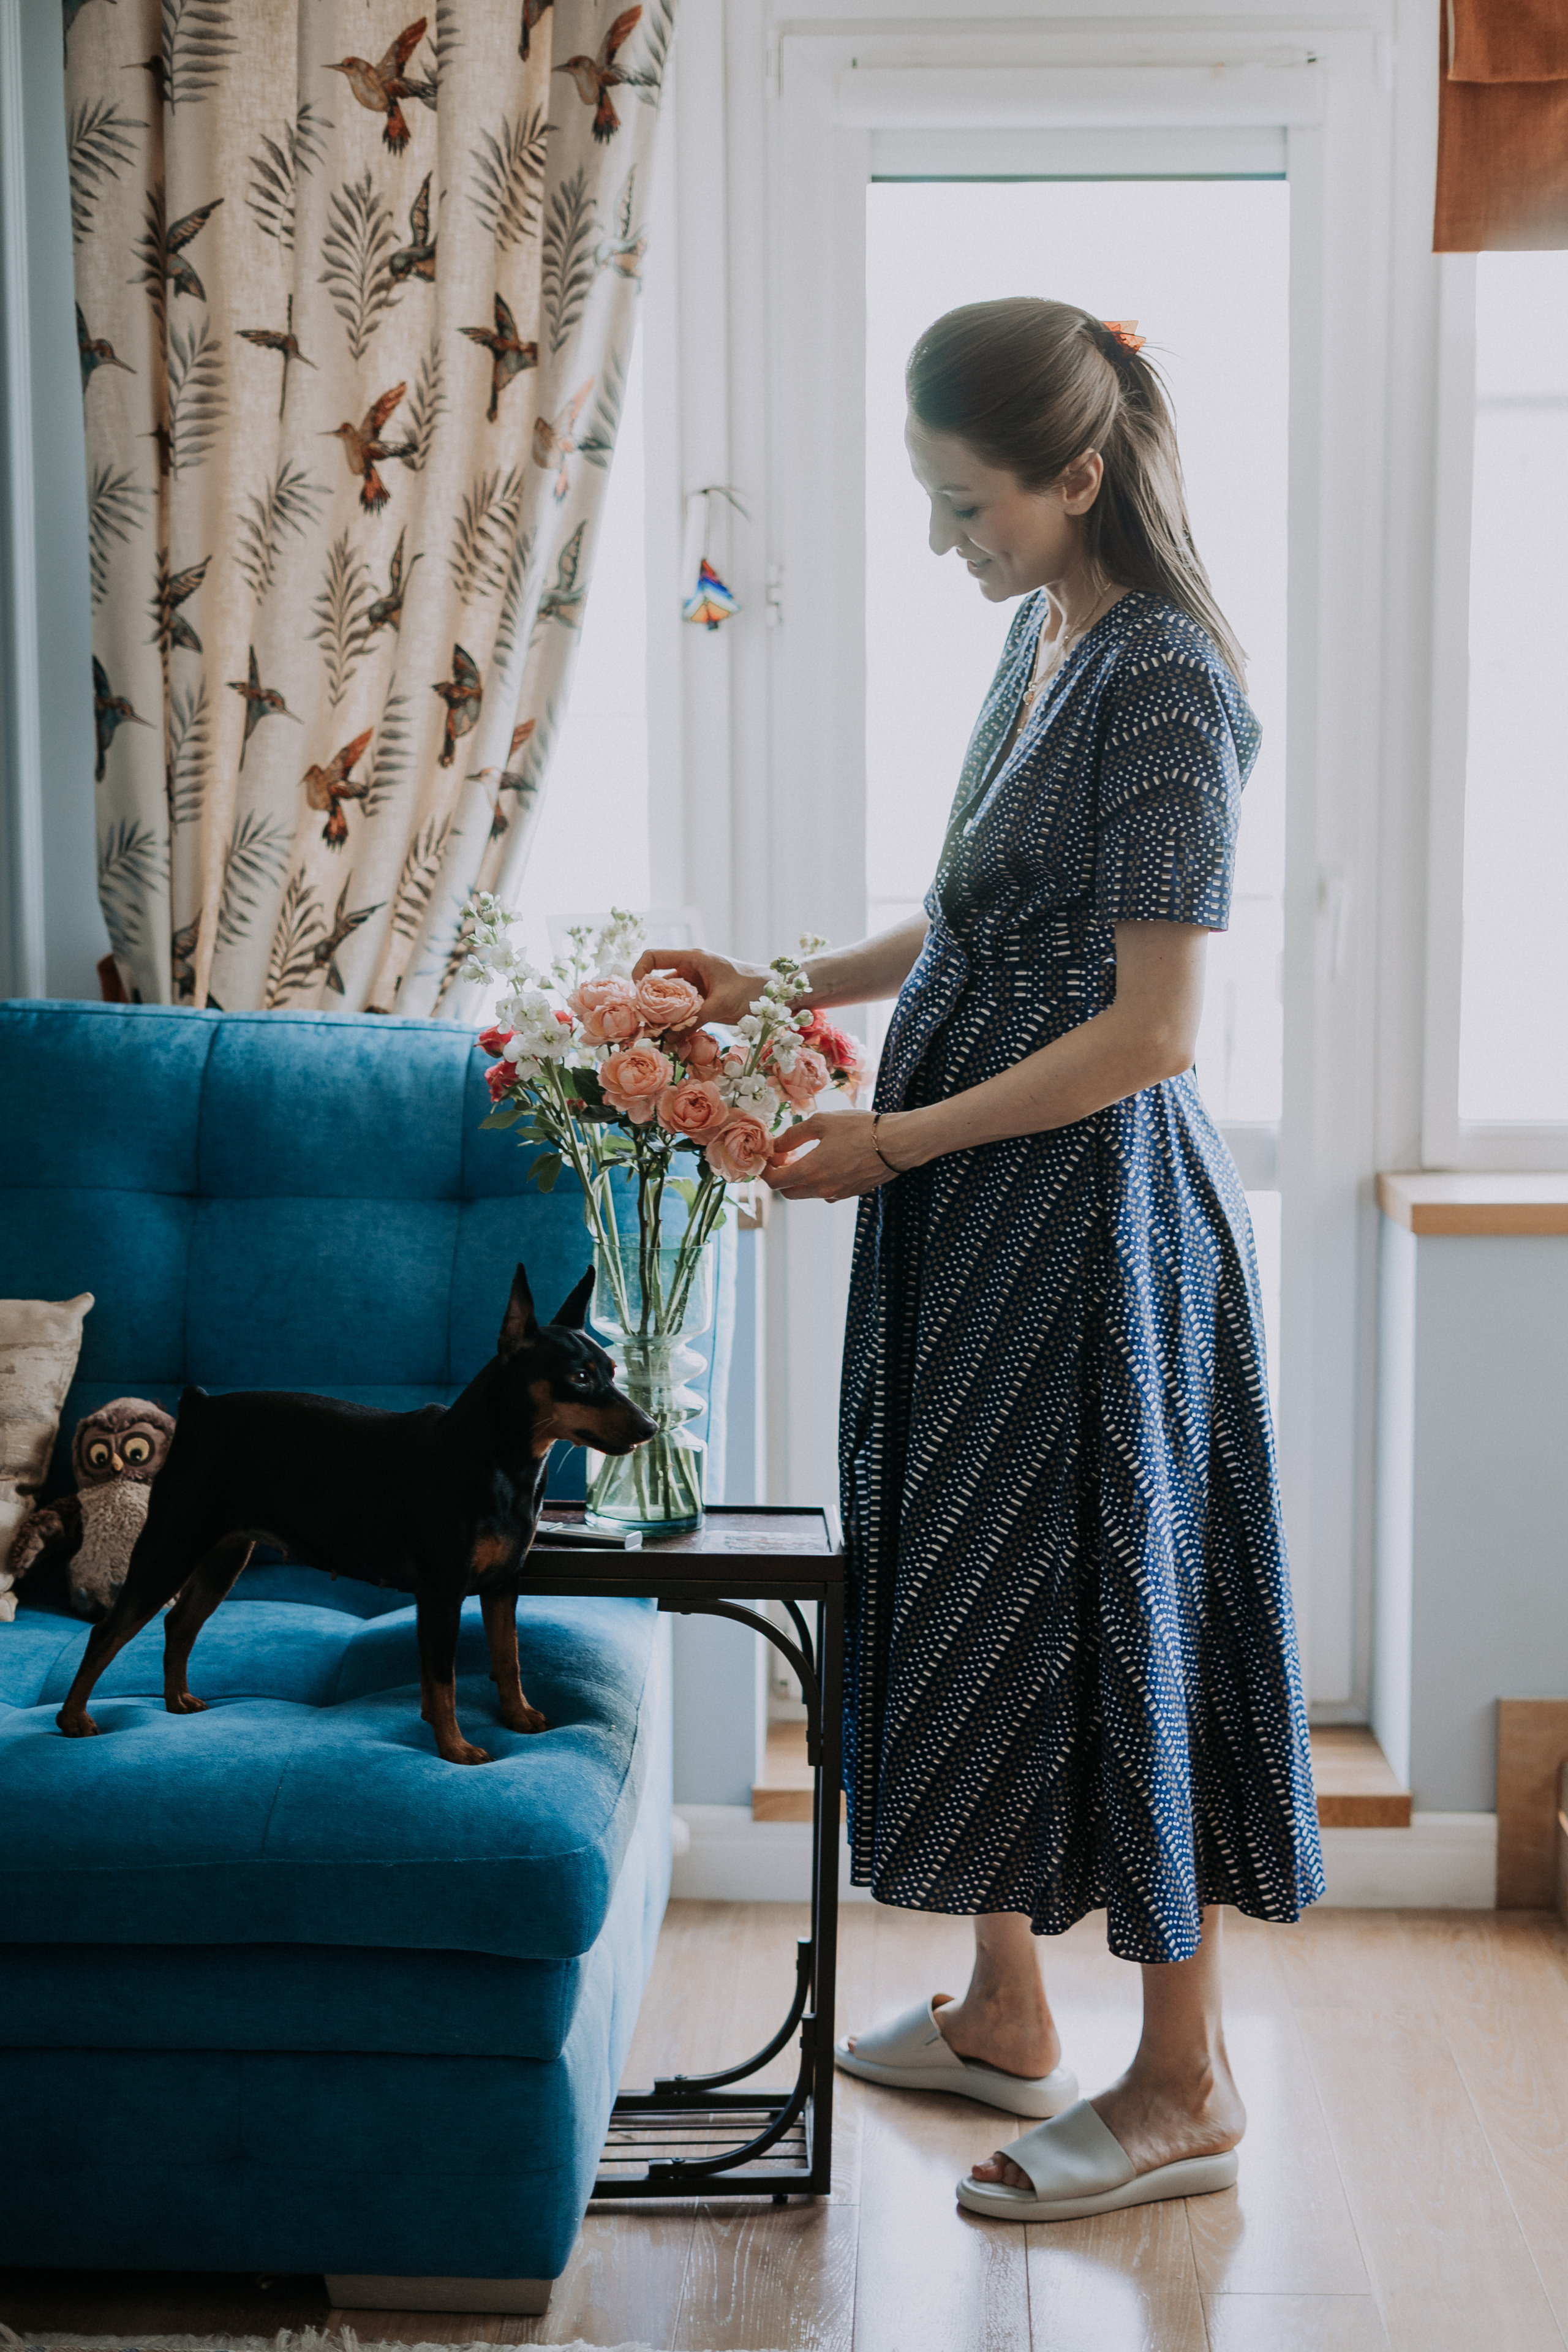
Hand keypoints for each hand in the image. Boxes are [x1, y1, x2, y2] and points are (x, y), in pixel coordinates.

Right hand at [630, 945, 765, 1028]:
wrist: (778, 994)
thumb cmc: (753, 988)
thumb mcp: (722, 1003)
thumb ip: (695, 1020)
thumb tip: (670, 1040)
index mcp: (692, 959)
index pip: (653, 957)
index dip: (639, 972)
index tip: (636, 995)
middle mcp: (690, 971)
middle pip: (658, 983)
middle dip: (648, 1003)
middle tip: (643, 1025)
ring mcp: (696, 988)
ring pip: (670, 1001)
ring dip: (663, 1018)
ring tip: (656, 1037)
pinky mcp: (703, 1003)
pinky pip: (683, 1013)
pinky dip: (677, 1026)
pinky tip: (674, 1041)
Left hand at [764, 1111, 898, 1202]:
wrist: (897, 1143)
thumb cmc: (859, 1129)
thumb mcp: (821, 1122)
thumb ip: (793, 1135)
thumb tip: (776, 1144)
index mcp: (809, 1171)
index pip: (774, 1181)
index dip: (765, 1169)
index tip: (768, 1156)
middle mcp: (821, 1189)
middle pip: (788, 1191)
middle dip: (782, 1176)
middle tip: (787, 1155)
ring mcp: (838, 1194)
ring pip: (808, 1193)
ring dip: (801, 1179)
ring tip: (809, 1155)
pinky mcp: (852, 1193)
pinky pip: (827, 1192)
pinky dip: (821, 1181)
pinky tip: (830, 1162)